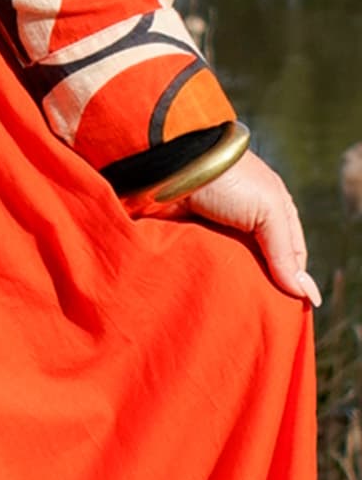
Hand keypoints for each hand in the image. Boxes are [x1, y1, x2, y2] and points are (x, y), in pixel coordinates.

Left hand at [176, 149, 321, 307]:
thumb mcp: (267, 211)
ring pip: (236, 268)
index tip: (292, 310)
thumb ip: (285, 253)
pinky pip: (208, 265)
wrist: (172, 162)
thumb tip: (308, 296)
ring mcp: (219, 230)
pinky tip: (216, 296)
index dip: (294, 283)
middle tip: (264, 317)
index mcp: (274, 211)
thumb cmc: (227, 179)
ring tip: (240, 312)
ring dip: (237, 286)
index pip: (292, 257)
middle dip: (264, 289)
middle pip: (263, 266)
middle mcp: (248, 223)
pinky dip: (212, 278)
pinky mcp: (193, 236)